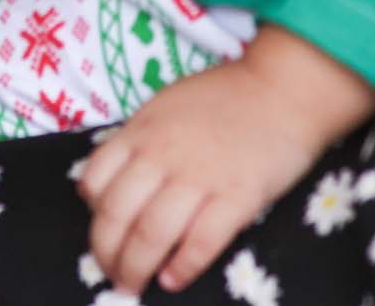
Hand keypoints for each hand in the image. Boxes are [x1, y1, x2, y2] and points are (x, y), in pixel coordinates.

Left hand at [78, 30, 374, 295]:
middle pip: (116, 216)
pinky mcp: (237, 196)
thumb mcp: (165, 105)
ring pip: (150, 234)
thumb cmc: (225, 96)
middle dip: (107, 254)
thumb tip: (111, 181)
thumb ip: (138, 140)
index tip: (103, 232)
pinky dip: (182, 267)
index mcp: (141, 130)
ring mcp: (199, 176)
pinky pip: (200, 242)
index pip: (93, 181)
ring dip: (136, 268)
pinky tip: (173, 280)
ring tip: (134, 286)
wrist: (283, 88)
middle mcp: (162, 154)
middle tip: (113, 273)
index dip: (92, 216)